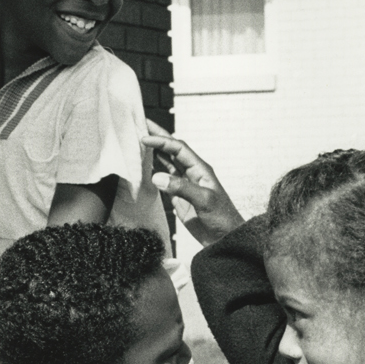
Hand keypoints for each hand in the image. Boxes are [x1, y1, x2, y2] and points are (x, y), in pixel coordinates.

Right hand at [142, 122, 245, 243]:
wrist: (225, 239)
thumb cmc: (222, 218)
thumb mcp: (204, 201)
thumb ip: (181, 188)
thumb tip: (157, 177)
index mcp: (200, 169)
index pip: (178, 149)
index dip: (161, 141)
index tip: (144, 138)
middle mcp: (191, 173)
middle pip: (172, 150)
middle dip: (158, 137)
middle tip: (141, 124)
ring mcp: (184, 185)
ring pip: (167, 163)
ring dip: (154, 152)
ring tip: (139, 140)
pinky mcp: (179, 198)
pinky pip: (164, 180)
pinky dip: (153, 171)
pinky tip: (145, 166)